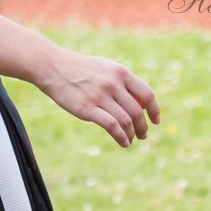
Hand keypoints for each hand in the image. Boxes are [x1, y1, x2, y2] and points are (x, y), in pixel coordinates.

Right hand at [36, 47, 161, 147]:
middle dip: (144, 127)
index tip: (156, 121)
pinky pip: (112, 127)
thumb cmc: (79, 68)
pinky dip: (121, 138)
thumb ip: (121, 81)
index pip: (147, 94)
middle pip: (138, 111)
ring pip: (126, 121)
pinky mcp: (87, 108)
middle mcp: (113, 83)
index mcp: (120, 72)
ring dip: (133, 134)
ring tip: (132, 140)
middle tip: (143, 135)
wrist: (53, 66)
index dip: (155, 110)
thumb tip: (139, 101)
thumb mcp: (104, 67)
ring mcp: (100, 96)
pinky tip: (123, 143)